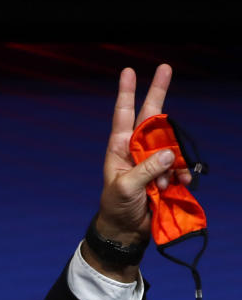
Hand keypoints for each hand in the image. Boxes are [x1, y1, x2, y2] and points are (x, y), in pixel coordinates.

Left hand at [87, 63, 190, 277]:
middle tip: (166, 67)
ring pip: (171, 144)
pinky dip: (182, 173)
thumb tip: (170, 153)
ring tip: (162, 185)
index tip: (128, 71)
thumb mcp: (126, 188)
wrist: (126, 232)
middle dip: (158, 93)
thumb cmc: (117, 208)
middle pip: (152, 118)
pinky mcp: (165, 173)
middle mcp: (137, 150)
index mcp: (120, 149)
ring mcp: (153, 160)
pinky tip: (179, 184)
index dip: (127, 94)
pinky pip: (180, 165)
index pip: (124, 116)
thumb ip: (146, 169)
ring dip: (172, 161)